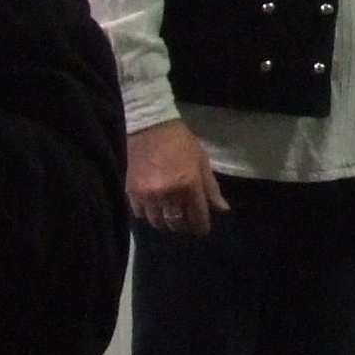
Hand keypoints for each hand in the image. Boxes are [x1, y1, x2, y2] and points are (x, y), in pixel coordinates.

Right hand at [126, 119, 228, 238]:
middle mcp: (168, 194)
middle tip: (187, 221)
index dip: (201, 226)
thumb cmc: (181, 142)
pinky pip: (140, 214)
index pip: (197, 218)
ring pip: (158, 222)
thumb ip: (211, 188)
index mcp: (189, 185)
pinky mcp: (132, 192)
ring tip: (170, 215)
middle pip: (177, 224)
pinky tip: (154, 207)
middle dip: (184, 225)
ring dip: (166, 222)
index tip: (202, 228)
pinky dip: (149, 214)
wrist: (150, 126)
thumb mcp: (201, 161)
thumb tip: (222, 210)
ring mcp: (148, 195)